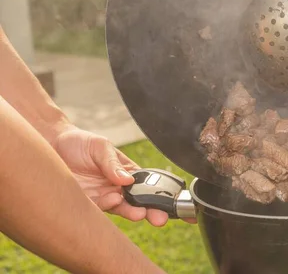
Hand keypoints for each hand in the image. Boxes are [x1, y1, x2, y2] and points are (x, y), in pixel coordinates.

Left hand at [52, 127, 170, 225]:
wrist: (50, 145)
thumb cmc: (80, 143)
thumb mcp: (101, 146)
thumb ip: (113, 164)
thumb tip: (127, 180)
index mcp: (125, 172)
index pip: (145, 185)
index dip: (156, 194)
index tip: (163, 201)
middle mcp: (116, 187)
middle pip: (136, 201)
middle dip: (149, 210)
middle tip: (158, 218)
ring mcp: (101, 196)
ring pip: (120, 208)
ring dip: (130, 211)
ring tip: (138, 212)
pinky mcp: (85, 203)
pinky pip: (97, 210)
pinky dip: (106, 207)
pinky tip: (112, 201)